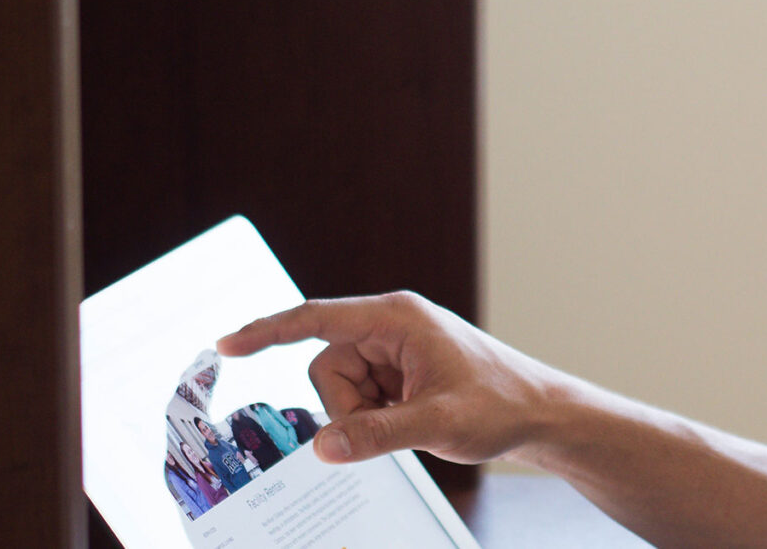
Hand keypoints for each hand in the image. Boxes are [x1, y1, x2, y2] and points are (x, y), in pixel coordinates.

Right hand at [216, 291, 562, 465]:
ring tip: (412, 421)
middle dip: (345, 406)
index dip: (267, 331)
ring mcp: (393, 351)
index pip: (315, 319)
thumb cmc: (501, 405)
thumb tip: (322, 447)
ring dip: (363, 416)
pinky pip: (359, 400)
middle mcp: (390, 327)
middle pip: (326, 367)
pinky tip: (411, 422)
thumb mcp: (439, 424)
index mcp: (397, 318)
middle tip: (393, 423)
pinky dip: (374, 419)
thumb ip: (378, 434)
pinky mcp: (398, 373)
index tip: (228, 345)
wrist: (538, 413)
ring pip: (339, 389)